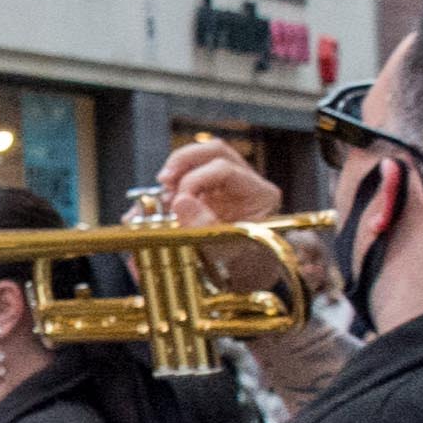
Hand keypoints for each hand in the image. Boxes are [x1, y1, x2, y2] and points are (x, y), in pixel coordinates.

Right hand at [150, 138, 314, 302]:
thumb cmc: (235, 260)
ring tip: (161, 187)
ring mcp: (227, 182)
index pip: (224, 169)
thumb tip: (180, 201)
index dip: (195, 181)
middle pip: (215, 151)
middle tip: (164, 180)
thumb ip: (203, 226)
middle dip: (184, 161)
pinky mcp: (209, 187)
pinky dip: (172, 180)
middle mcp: (247, 181)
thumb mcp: (221, 247)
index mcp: (261, 194)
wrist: (238, 272)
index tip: (178, 202)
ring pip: (201, 155)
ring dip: (176, 166)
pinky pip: (188, 170)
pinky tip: (161, 198)